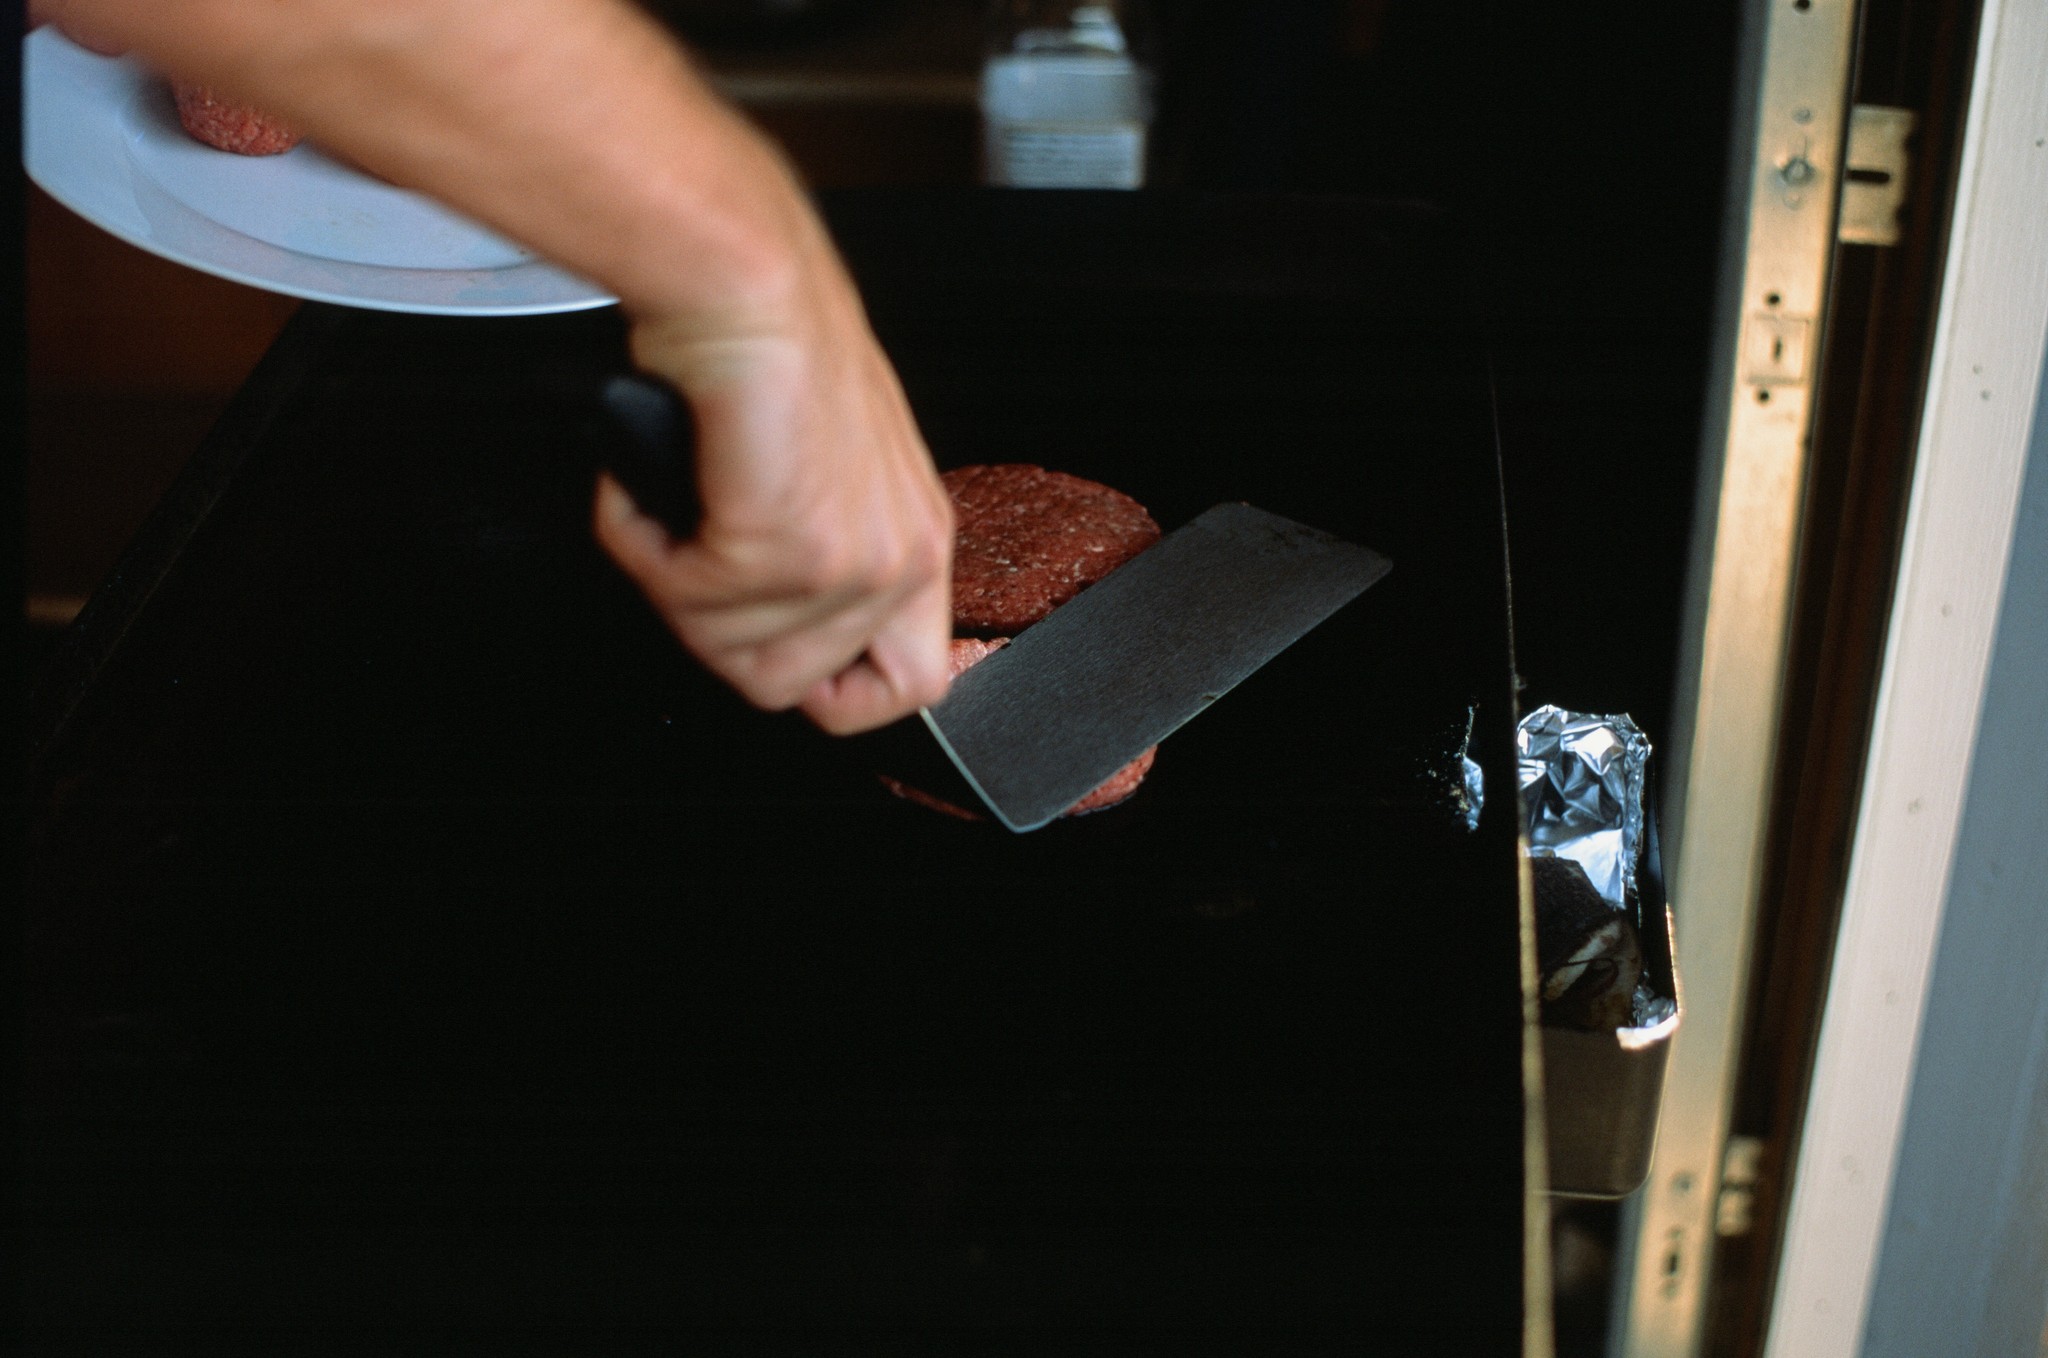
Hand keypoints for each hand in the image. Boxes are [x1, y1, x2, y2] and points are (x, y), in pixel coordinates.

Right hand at [594, 213, 954, 735]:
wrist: (743, 283)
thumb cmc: (770, 349)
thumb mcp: (827, 471)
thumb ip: (822, 552)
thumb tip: (773, 620)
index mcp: (918, 541)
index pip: (911, 684)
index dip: (835, 691)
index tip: (774, 650)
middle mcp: (899, 560)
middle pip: (788, 686)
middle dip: (714, 631)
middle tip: (691, 552)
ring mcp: (849, 564)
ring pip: (727, 653)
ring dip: (670, 580)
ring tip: (674, 497)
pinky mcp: (786, 551)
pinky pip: (682, 600)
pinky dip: (639, 541)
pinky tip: (653, 483)